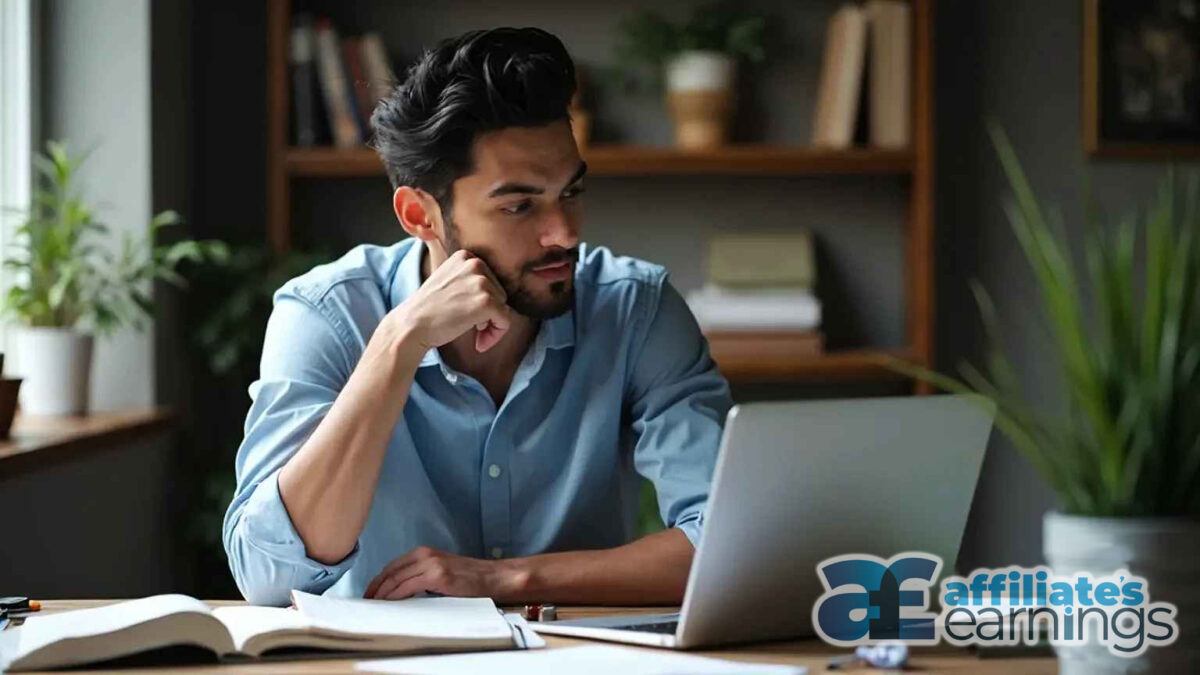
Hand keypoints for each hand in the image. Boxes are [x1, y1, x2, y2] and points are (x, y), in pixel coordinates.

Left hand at [364, 546, 527, 600]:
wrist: (492, 577)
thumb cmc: (468, 578)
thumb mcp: (440, 569)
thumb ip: (421, 574)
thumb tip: (399, 589)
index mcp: (424, 552)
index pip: (392, 566)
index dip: (378, 580)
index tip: (370, 593)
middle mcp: (425, 554)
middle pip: (390, 571)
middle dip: (375, 588)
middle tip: (367, 601)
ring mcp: (431, 564)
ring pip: (396, 579)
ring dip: (382, 593)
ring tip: (374, 605)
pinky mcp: (438, 576)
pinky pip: (408, 587)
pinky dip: (395, 595)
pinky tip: (389, 603)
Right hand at [389, 250, 511, 352]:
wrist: (412, 325)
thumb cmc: (428, 309)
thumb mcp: (448, 280)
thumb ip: (468, 279)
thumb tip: (496, 292)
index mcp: (465, 256)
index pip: (489, 280)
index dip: (482, 300)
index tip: (469, 313)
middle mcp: (475, 263)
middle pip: (499, 293)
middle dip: (489, 313)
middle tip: (470, 325)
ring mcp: (481, 282)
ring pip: (503, 307)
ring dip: (491, 325)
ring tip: (472, 331)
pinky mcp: (486, 301)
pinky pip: (505, 321)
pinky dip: (495, 335)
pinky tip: (479, 342)